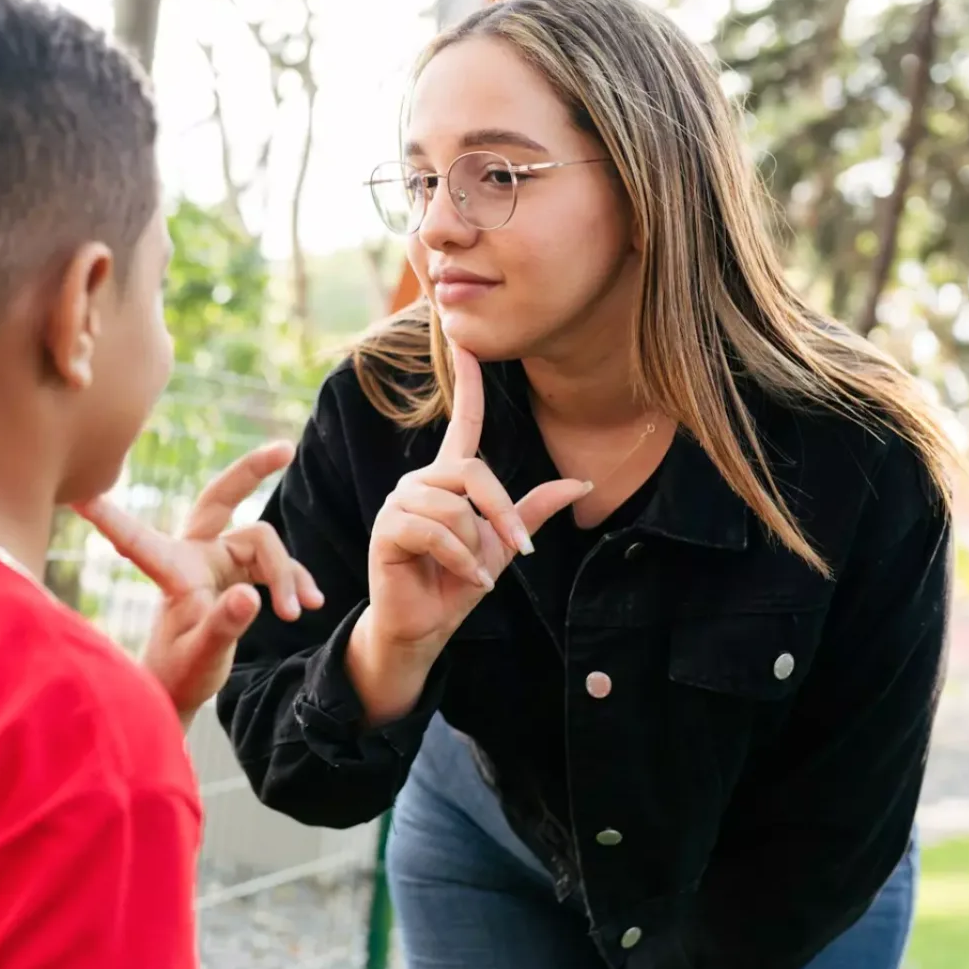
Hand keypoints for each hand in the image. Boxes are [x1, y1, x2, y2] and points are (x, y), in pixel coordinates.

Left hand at [74, 442, 323, 724]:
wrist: (185, 686)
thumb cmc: (181, 673)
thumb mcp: (204, 656)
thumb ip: (224, 625)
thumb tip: (251, 595)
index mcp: (173, 572)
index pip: (138, 538)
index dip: (110, 517)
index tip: (79, 497)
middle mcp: (194, 556)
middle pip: (221, 498)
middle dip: (251, 472)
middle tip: (285, 449)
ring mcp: (218, 561)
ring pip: (263, 543)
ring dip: (286, 574)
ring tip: (296, 614)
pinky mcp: (238, 574)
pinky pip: (275, 565)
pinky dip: (294, 581)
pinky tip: (311, 604)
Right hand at [365, 344, 587, 656]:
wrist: (425, 626)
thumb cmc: (458, 582)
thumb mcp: (504, 544)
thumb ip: (533, 510)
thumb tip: (582, 483)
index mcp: (448, 479)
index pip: (461, 421)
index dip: (467, 383)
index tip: (465, 342)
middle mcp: (421, 481)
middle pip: (472, 473)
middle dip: (500, 514)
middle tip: (515, 551)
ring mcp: (400, 501)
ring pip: (455, 508)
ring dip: (474, 548)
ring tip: (470, 572)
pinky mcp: (387, 527)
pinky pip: (435, 531)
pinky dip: (460, 560)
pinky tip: (465, 580)